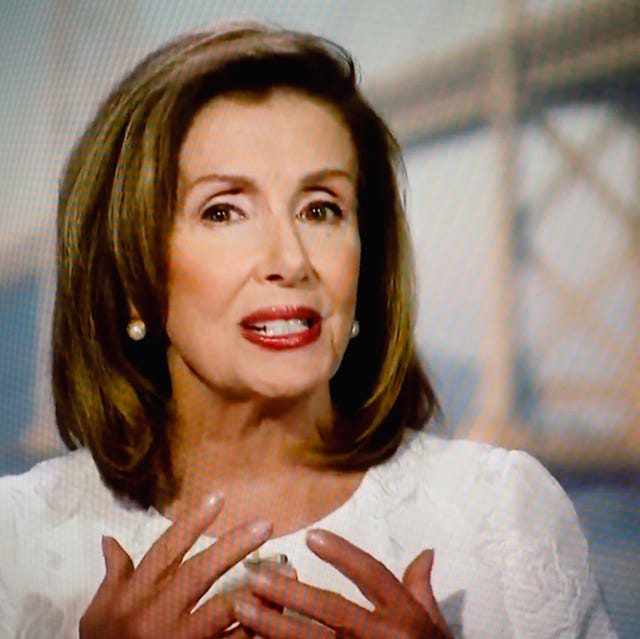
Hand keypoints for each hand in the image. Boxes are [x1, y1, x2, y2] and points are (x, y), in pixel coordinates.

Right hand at [79, 494, 272, 638]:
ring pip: (223, 611)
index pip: (166, 549)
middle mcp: (157, 613)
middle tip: (264, 525)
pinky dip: (254, 631)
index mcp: (136, 594)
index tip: (219, 497)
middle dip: (233, 547)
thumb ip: (113, 575)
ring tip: (287, 573)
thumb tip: (108, 540)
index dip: (192, 522)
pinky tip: (279, 616)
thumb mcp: (100, 612)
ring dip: (257, 591)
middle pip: (200, 572)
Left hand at [235, 529, 452, 637]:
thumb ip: (421, 587)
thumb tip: (427, 552)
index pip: (372, 575)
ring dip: (272, 626)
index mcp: (404, 613)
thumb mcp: (433, 622)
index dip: (343, 555)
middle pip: (332, 610)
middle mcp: (382, 636)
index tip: (311, 535)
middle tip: (256, 574)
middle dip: (292, 593)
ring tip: (242, 606)